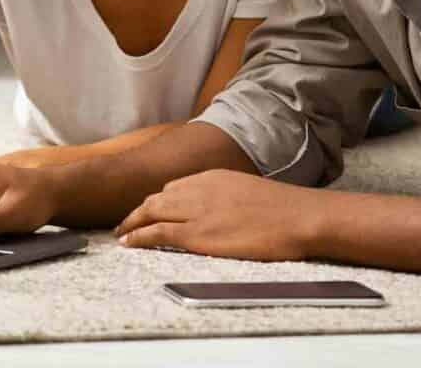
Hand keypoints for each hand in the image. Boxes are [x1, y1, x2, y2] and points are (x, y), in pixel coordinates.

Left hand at [115, 169, 322, 260]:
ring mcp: (195, 211)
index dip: (158, 201)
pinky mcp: (197, 234)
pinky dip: (138, 237)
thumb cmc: (285, 210)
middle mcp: (197, 189)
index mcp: (212, 177)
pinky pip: (157, 233)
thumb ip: (229, 196)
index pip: (174, 187)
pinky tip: (128, 243)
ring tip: (121, 233)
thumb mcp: (250, 191)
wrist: (299, 216)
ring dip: (132, 222)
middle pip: (157, 198)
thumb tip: (226, 209)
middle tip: (126, 222)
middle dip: (138, 210)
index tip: (149, 209)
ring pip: (151, 213)